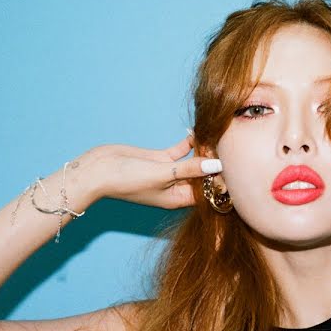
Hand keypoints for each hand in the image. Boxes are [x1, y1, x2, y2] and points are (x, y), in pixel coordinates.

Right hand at [87, 133, 221, 208]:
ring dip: (204, 150)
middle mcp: (176, 188)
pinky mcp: (160, 159)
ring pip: (194, 161)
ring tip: (216, 134)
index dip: (221, 180)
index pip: (208, 192)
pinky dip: (189, 142)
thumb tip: (217, 165)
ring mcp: (169, 173)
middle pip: (204, 176)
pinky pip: (181, 151)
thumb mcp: (162, 175)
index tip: (233, 164)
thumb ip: (189, 169)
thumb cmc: (126, 181)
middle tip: (228, 143)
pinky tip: (197, 131)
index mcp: (178, 199)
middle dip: (215, 162)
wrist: (97, 171)